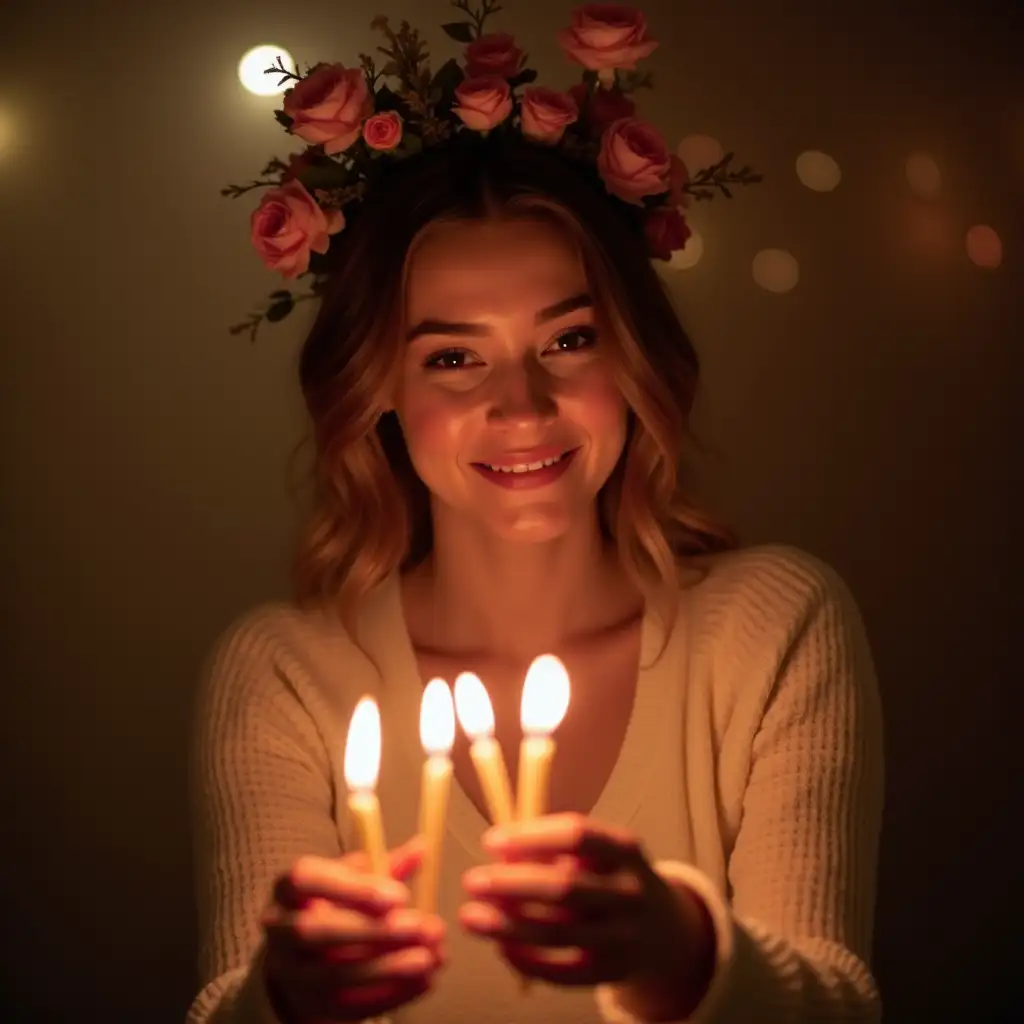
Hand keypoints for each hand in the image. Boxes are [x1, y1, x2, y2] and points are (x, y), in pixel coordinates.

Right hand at [262, 838, 445, 1022]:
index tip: (401, 895)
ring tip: (430, 956)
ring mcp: (290, 974)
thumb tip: (421, 848)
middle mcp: (280, 930)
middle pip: (315, 930)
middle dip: (372, 930)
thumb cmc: (333, 910)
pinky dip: (391, 994)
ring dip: (388, 967)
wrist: (301, 963)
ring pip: (334, 974)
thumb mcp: (351, 882)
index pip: (306, 879)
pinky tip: (424, 980)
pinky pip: (349, 1007)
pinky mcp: (310, 1007)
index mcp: (288, 890)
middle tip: (420, 928)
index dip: (352, 888)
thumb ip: (384, 867)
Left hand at [459, 813, 713, 1016]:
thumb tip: (499, 851)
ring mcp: (625, 936)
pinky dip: (526, 959)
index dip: (531, 836)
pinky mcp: (613, 971)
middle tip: (472, 881)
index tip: (491, 841)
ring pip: (557, 933)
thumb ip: (553, 848)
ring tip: (471, 916)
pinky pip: (562, 971)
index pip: (577, 835)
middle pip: (564, 887)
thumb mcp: (598, 852)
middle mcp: (630, 892)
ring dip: (506, 925)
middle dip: (511, 884)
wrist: (664, 931)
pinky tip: (500, 945)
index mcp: (626, 849)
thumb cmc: (610, 878)